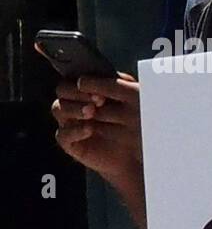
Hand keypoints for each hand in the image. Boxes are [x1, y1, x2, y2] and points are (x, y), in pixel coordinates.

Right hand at [49, 72, 143, 188]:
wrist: (136, 154)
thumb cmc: (133, 124)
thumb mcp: (132, 101)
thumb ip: (121, 85)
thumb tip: (112, 75)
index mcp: (87, 90)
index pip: (74, 77)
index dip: (83, 79)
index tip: (99, 84)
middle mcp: (75, 104)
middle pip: (62, 90)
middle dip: (78, 92)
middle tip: (99, 99)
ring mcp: (70, 123)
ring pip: (58, 109)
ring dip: (74, 108)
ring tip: (92, 112)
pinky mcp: (70, 143)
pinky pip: (62, 135)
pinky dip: (74, 131)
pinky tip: (89, 129)